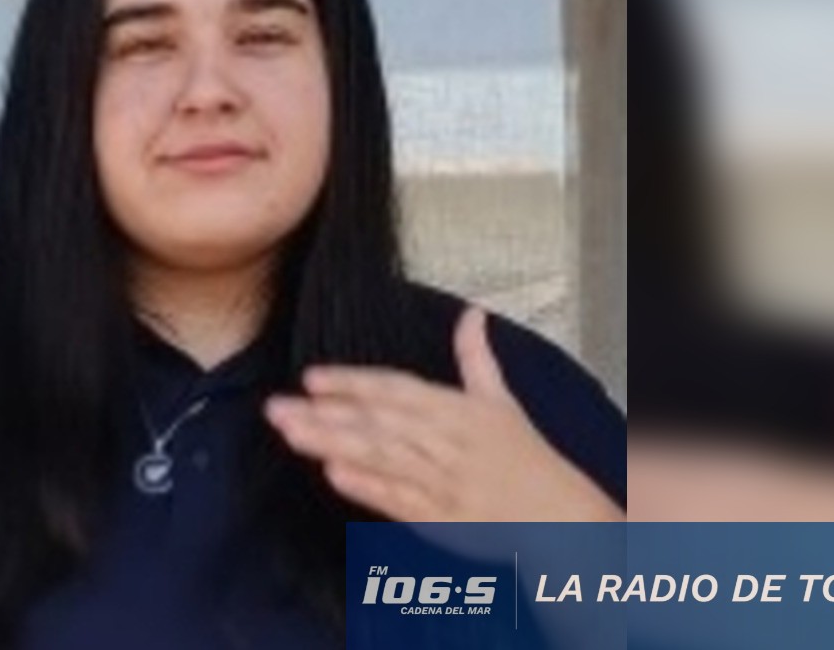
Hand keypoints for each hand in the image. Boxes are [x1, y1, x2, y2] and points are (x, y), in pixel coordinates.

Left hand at [263, 306, 622, 522]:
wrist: (557, 517)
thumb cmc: (524, 456)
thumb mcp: (500, 401)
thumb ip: (475, 357)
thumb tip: (474, 313)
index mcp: (456, 409)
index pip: (395, 390)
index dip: (352, 382)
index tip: (310, 378)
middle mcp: (444, 442)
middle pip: (376, 423)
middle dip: (324, 414)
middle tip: (275, 408)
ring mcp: (440, 481)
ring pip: (380, 458)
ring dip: (332, 445)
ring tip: (289, 435)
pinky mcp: (439, 519)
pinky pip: (399, 500)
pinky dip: (367, 487)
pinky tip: (332, 474)